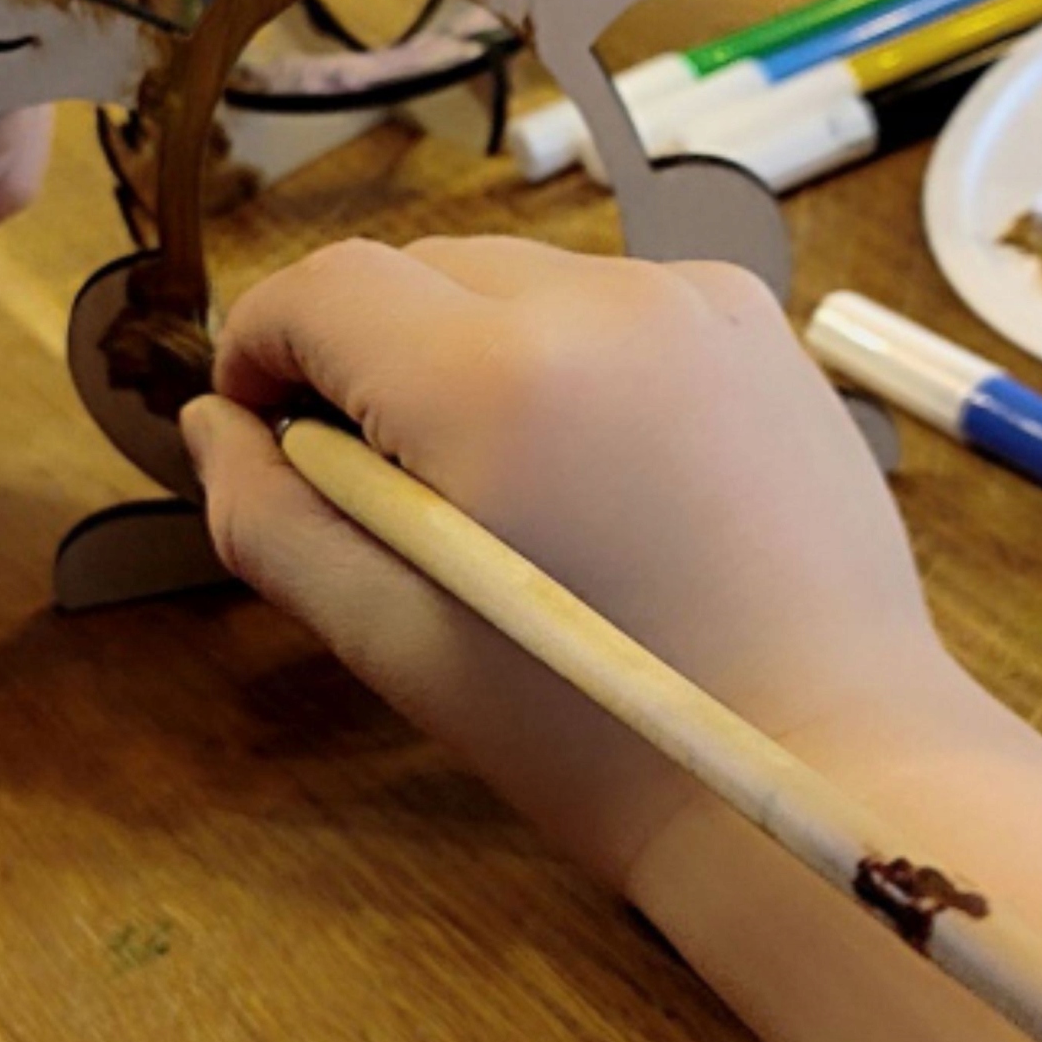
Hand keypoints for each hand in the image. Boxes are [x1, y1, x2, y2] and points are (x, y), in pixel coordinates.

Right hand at [183, 236, 944, 888]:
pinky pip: (609, 296)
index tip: (265, 431)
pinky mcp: (757, 321)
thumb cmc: (594, 739)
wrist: (830, 772)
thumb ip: (272, 519)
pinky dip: (569, 351)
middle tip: (384, 485)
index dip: (265, 349)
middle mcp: (598, 299)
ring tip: (504, 483)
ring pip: (510, 276)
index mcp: (496, 379)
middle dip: (366, 352)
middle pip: (414, 269)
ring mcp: (692, 299)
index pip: (322, 288)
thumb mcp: (394, 644)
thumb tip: (210, 422)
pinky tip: (599, 463)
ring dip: (467, 347)